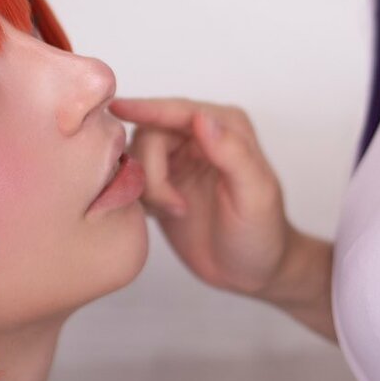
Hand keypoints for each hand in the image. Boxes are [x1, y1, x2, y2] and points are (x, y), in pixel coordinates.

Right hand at [109, 97, 292, 299]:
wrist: (251, 272)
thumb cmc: (261, 234)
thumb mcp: (254, 195)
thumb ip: (232, 153)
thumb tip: (201, 118)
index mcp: (227, 126)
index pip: (178, 111)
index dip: (146, 109)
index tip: (118, 108)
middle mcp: (200, 136)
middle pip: (151, 133)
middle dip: (153, 172)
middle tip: (174, 207)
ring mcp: (179, 159)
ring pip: (138, 155)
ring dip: (149, 187)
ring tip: (176, 211)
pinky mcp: (163, 183)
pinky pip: (134, 177)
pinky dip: (141, 196)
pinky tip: (165, 214)